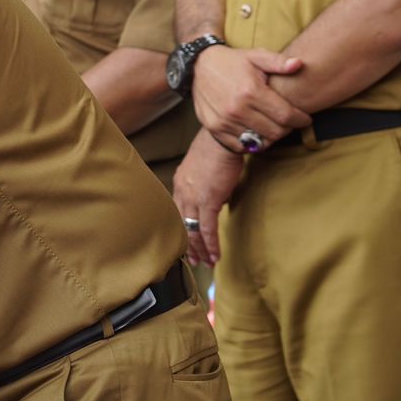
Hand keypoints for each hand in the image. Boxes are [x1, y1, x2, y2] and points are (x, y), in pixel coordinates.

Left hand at [173, 132, 245, 266]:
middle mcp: (182, 191)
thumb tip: (217, 198)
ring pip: (192, 230)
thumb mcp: (205, 167)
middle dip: (188, 244)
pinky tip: (215, 256)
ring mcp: (193, 197)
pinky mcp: (208, 201)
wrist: (223, 137)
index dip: (182, 227)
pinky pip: (207, 229)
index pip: (178, 211)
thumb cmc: (218, 146)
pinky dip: (211, 245)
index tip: (186, 239)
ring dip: (199, 249)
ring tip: (205, 263)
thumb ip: (206, 184)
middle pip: (181, 224)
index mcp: (180, 182)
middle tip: (193, 259)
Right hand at [191, 46, 309, 149]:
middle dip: (287, 129)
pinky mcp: (214, 128)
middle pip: (274, 132)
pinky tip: (255, 130)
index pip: (285, 116)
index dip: (300, 120)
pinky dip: (252, 142)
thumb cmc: (233, 61)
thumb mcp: (256, 56)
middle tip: (288, 122)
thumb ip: (279, 61)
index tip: (304, 119)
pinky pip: (241, 145)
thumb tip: (299, 64)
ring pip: (259, 141)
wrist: (199, 66)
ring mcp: (224, 121)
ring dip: (270, 136)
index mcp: (251, 91)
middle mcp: (237, 109)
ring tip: (273, 125)